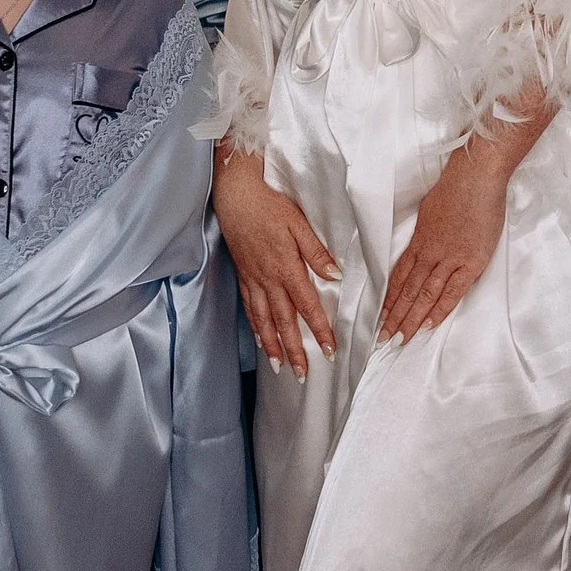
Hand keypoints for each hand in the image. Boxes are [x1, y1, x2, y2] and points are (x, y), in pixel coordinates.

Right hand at [215, 149, 338, 377]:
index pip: (307, 306)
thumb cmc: (270, 206)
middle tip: (303, 374)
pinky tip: (260, 340)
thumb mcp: (299, 223)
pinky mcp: (243, 276)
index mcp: (286, 267)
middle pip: (284, 322)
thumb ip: (316, 252)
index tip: (330, 350)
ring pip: (263, 320)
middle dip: (295, 350)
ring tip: (280, 367)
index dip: (320, 330)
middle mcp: (268, 279)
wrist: (235, 196)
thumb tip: (335, 276)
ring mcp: (253, 279)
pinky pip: (249, 307)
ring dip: (273, 346)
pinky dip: (255, 327)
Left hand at [378, 144, 511, 342]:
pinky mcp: (471, 262)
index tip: (379, 317)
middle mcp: (430, 253)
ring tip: (400, 339)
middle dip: (395, 317)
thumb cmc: (455, 188)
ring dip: (411, 319)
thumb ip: (426, 232)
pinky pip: (453, 291)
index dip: (389, 300)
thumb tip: (422, 244)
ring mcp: (450, 259)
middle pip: (408, 290)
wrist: (475, 178)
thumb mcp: (430, 210)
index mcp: (419, 240)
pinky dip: (440, 309)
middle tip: (383, 339)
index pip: (399, 276)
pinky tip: (429, 325)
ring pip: (425, 294)